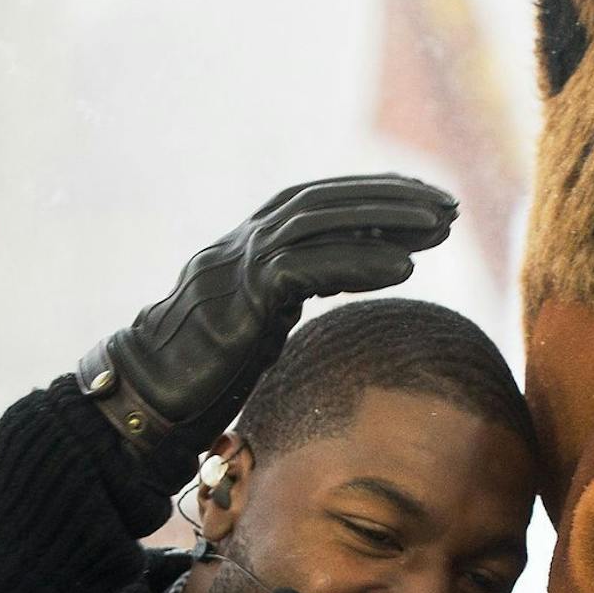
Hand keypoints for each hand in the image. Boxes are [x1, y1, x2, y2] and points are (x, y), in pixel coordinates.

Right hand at [76, 174, 458, 485]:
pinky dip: (359, 263)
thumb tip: (340, 275)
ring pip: (318, 222)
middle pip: (324, 201)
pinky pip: (308, 269)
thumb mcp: (258, 319)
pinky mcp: (239, 300)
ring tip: (440, 228)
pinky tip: (404, 266)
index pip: (318, 201)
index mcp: (247, 244)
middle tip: (447, 206)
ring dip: (386, 220)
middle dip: (390, 199)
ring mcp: (237, 267)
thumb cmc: (201, 372)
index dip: (373, 193)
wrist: (146, 399)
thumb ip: (292, 288)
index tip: (425, 198)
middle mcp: (241, 243)